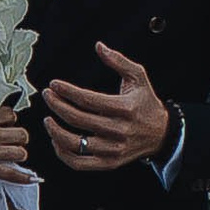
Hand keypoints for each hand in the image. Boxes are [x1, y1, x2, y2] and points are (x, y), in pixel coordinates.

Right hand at [0, 103, 32, 183]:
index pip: (10, 114)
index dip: (10, 119)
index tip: (6, 122)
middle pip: (21, 135)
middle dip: (19, 137)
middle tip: (12, 140)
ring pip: (20, 153)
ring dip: (18, 154)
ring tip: (12, 155)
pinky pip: (13, 175)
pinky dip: (23, 177)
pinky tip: (31, 178)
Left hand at [42, 44, 171, 170]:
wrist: (161, 134)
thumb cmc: (146, 103)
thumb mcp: (138, 77)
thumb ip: (118, 61)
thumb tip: (99, 46)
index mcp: (124, 108)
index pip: (87, 100)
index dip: (66, 91)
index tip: (54, 85)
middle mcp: (118, 130)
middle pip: (78, 119)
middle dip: (57, 106)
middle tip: (48, 96)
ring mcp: (112, 149)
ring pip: (75, 144)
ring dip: (55, 131)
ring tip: (48, 119)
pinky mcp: (109, 163)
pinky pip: (80, 163)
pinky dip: (63, 154)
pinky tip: (56, 140)